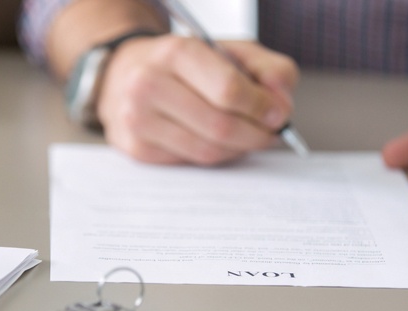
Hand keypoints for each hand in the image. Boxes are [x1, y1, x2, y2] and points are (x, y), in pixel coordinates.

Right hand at [97, 36, 296, 164]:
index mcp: (175, 52)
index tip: (278, 115)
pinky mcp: (135, 148)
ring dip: (238, 149)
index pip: (229, 90)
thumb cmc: (187, 65)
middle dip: (256, 134)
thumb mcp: (231, 51)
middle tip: (270, 133)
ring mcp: (137, 119)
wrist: (126, 73)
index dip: (262, 107)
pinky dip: (214, 156)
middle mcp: (148, 84)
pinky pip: (190, 163)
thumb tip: (281, 108)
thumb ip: (269, 70)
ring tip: (248, 137)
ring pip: (207, 151)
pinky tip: (218, 142)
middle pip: (221, 126)